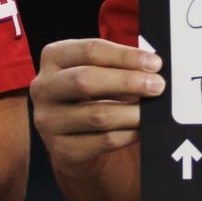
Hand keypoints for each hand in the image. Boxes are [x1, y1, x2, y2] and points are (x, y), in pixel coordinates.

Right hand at [30, 38, 162, 177]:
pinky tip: (141, 129)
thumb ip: (118, 66)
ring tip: (152, 111)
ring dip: (133, 112)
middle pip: (86, 79)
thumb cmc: (90, 96)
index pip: (90, 51)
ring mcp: (48, 121)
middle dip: (127, 81)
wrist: (71, 138)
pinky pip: (104, 141)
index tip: (155, 63)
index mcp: (52, 58)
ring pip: (98, 115)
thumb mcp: (96, 72)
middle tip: (158, 86)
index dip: (125, 56)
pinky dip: (129, 134)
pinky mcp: (61, 149)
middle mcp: (43, 88)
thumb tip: (153, 70)